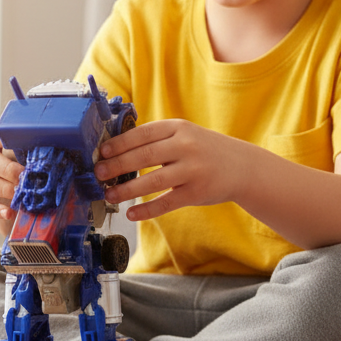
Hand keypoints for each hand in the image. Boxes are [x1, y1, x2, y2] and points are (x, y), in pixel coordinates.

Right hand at [0, 119, 21, 233]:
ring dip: (4, 188)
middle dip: (7, 169)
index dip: (3, 137)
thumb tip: (57, 149)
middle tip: (25, 176)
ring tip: (20, 193)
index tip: (18, 143)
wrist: (8, 175)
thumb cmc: (20, 156)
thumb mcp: (23, 147)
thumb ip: (32, 145)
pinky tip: (9, 212)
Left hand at [93, 119, 247, 222]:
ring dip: (126, 190)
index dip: (119, 143)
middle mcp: (186, 146)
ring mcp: (192, 170)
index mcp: (178, 127)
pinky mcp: (196, 192)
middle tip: (98, 173)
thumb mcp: (185, 134)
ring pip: (152, 181)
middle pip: (144, 156)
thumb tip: (117, 151)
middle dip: (117, 165)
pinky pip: (166, 202)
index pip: (142, 134)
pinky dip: (146, 210)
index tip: (102, 152)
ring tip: (109, 194)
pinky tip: (132, 213)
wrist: (242, 166)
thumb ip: (157, 140)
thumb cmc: (204, 150)